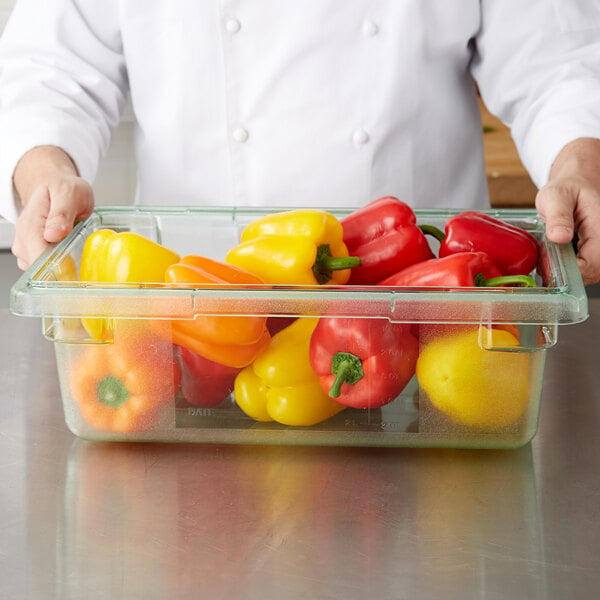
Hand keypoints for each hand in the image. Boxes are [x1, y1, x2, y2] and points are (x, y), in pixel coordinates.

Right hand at [11, 146, 94, 269]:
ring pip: (41, 271)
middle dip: (61, 271)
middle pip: (39, 269)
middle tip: (80, 262)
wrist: (53, 184)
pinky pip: (45, 268)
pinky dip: (59, 266)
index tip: (74, 270)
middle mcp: (24, 239)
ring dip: (60, 269)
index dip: (56, 268)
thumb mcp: (68, 193)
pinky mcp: (34, 252)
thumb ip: (61, 213)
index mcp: (30, 225)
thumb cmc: (61, 188)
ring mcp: (27, 247)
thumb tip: (53, 234)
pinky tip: (70, 256)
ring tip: (75, 254)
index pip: (37, 256)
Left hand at [535, 138, 599, 284]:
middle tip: (546, 255)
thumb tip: (559, 236)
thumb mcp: (556, 196)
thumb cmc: (567, 190)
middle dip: (564, 271)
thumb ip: (558, 216)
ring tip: (551, 251)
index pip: (591, 264)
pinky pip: (583, 271)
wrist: (575, 187)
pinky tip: (557, 254)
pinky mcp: (595, 255)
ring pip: (587, 275)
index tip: (547, 260)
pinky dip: (567, 267)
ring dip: (565, 270)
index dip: (567, 269)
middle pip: (590, 274)